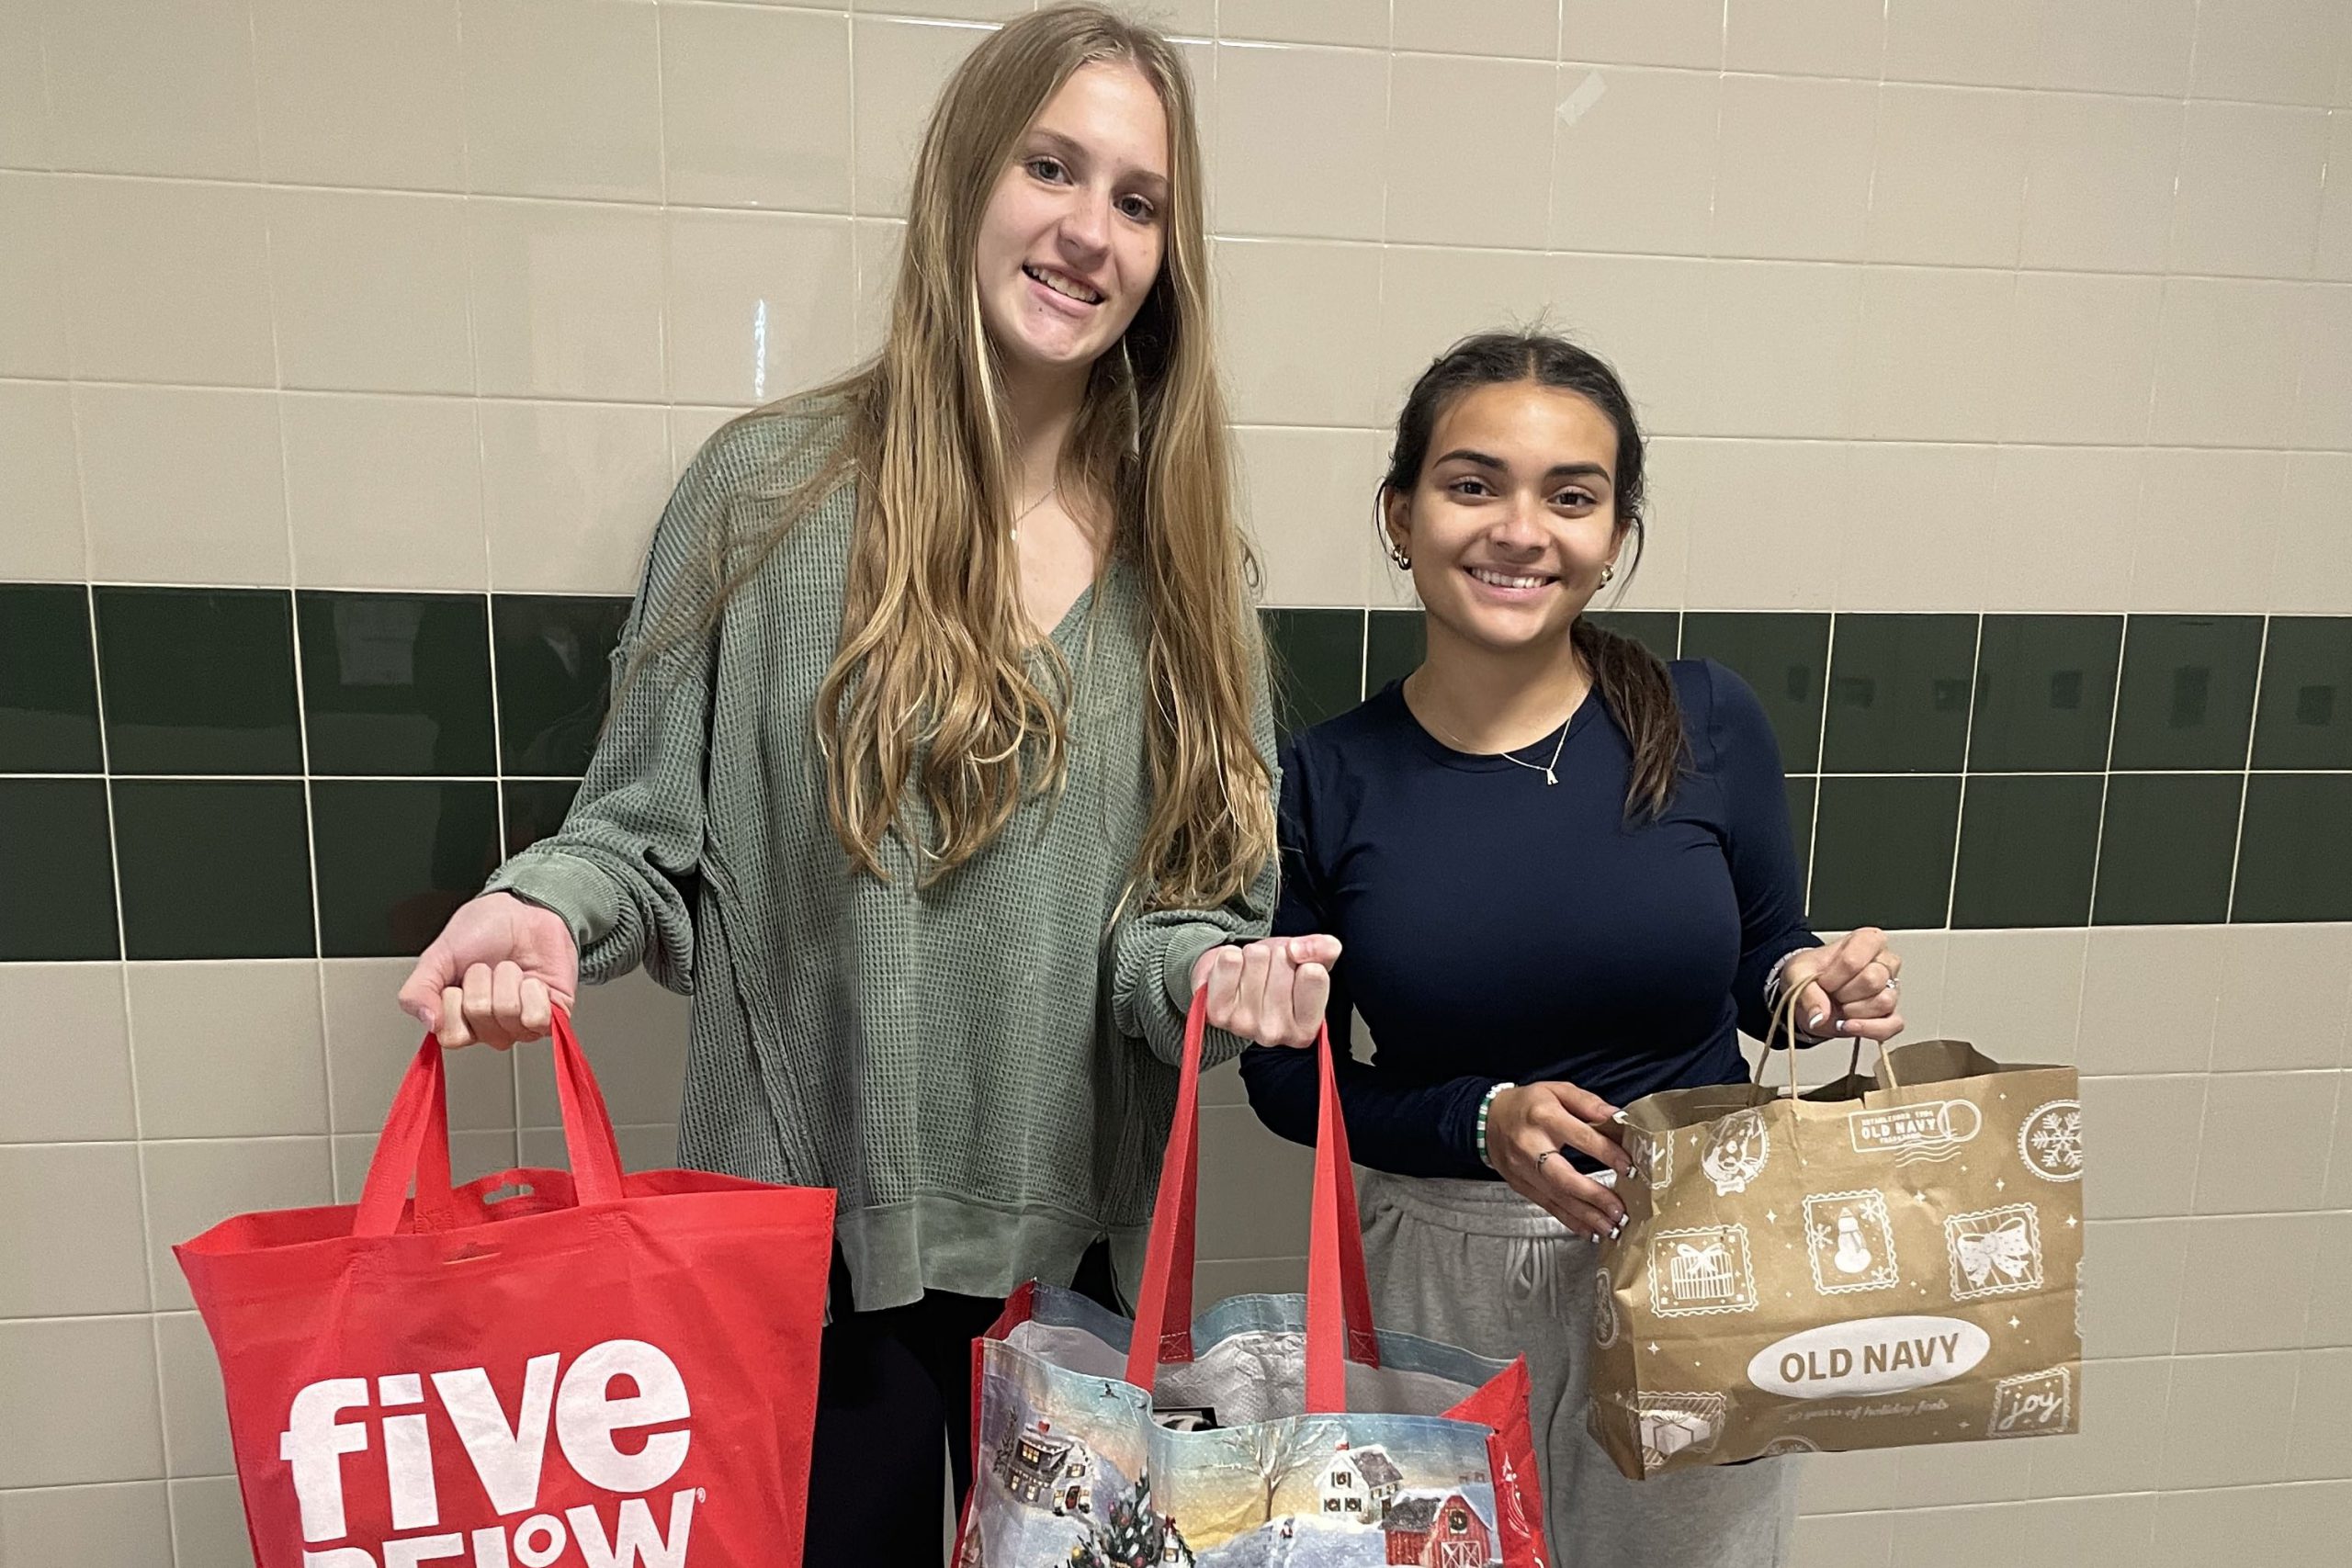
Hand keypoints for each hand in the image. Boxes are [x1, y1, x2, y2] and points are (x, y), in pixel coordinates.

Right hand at [395, 892, 579, 1048]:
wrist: (523, 910)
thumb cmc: (482, 931)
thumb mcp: (437, 957)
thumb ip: (418, 991)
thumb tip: (428, 1022)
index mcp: (459, 1019)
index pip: (452, 1036)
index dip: (454, 1004)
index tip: (456, 984)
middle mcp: (490, 1027)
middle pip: (482, 1024)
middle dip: (481, 984)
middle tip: (485, 968)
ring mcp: (520, 1024)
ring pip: (510, 1016)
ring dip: (507, 981)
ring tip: (509, 969)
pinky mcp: (551, 1016)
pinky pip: (538, 1018)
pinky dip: (533, 990)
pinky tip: (531, 980)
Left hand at [1190, 935, 1342, 1047]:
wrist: (1235, 978)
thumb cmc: (1275, 974)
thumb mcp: (1311, 959)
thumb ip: (1324, 949)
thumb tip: (1299, 950)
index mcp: (1306, 1027)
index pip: (1313, 974)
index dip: (1305, 959)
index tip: (1297, 969)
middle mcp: (1276, 1033)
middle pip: (1284, 961)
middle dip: (1277, 957)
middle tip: (1270, 972)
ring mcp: (1245, 1024)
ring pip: (1257, 957)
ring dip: (1253, 956)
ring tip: (1252, 973)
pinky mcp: (1218, 1012)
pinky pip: (1230, 961)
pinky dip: (1230, 956)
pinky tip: (1234, 969)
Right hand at [1487, 1081, 1631, 1239]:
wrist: (1488, 1120)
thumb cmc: (1528, 1105)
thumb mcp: (1557, 1090)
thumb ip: (1588, 1103)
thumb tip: (1618, 1117)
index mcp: (1544, 1117)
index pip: (1580, 1136)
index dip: (1606, 1152)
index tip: (1628, 1166)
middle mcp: (1531, 1146)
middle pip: (1563, 1176)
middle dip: (1593, 1196)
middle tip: (1618, 1209)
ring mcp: (1524, 1170)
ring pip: (1557, 1198)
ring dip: (1586, 1215)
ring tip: (1611, 1227)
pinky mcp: (1522, 1186)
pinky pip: (1549, 1207)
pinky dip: (1571, 1221)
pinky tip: (1590, 1231)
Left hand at [1782, 927, 1904, 1043]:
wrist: (1811, 994)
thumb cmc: (1811, 974)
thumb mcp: (1797, 974)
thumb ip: (1807, 992)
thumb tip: (1820, 1016)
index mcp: (1867, 940)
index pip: (1855, 959)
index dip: (1834, 976)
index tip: (1823, 980)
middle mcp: (1885, 961)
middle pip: (1873, 980)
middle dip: (1844, 993)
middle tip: (1831, 992)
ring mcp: (1892, 988)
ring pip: (1884, 1002)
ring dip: (1854, 1011)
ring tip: (1840, 1005)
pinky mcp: (1892, 1014)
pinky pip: (1893, 1025)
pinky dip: (1869, 1029)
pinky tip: (1848, 1025)